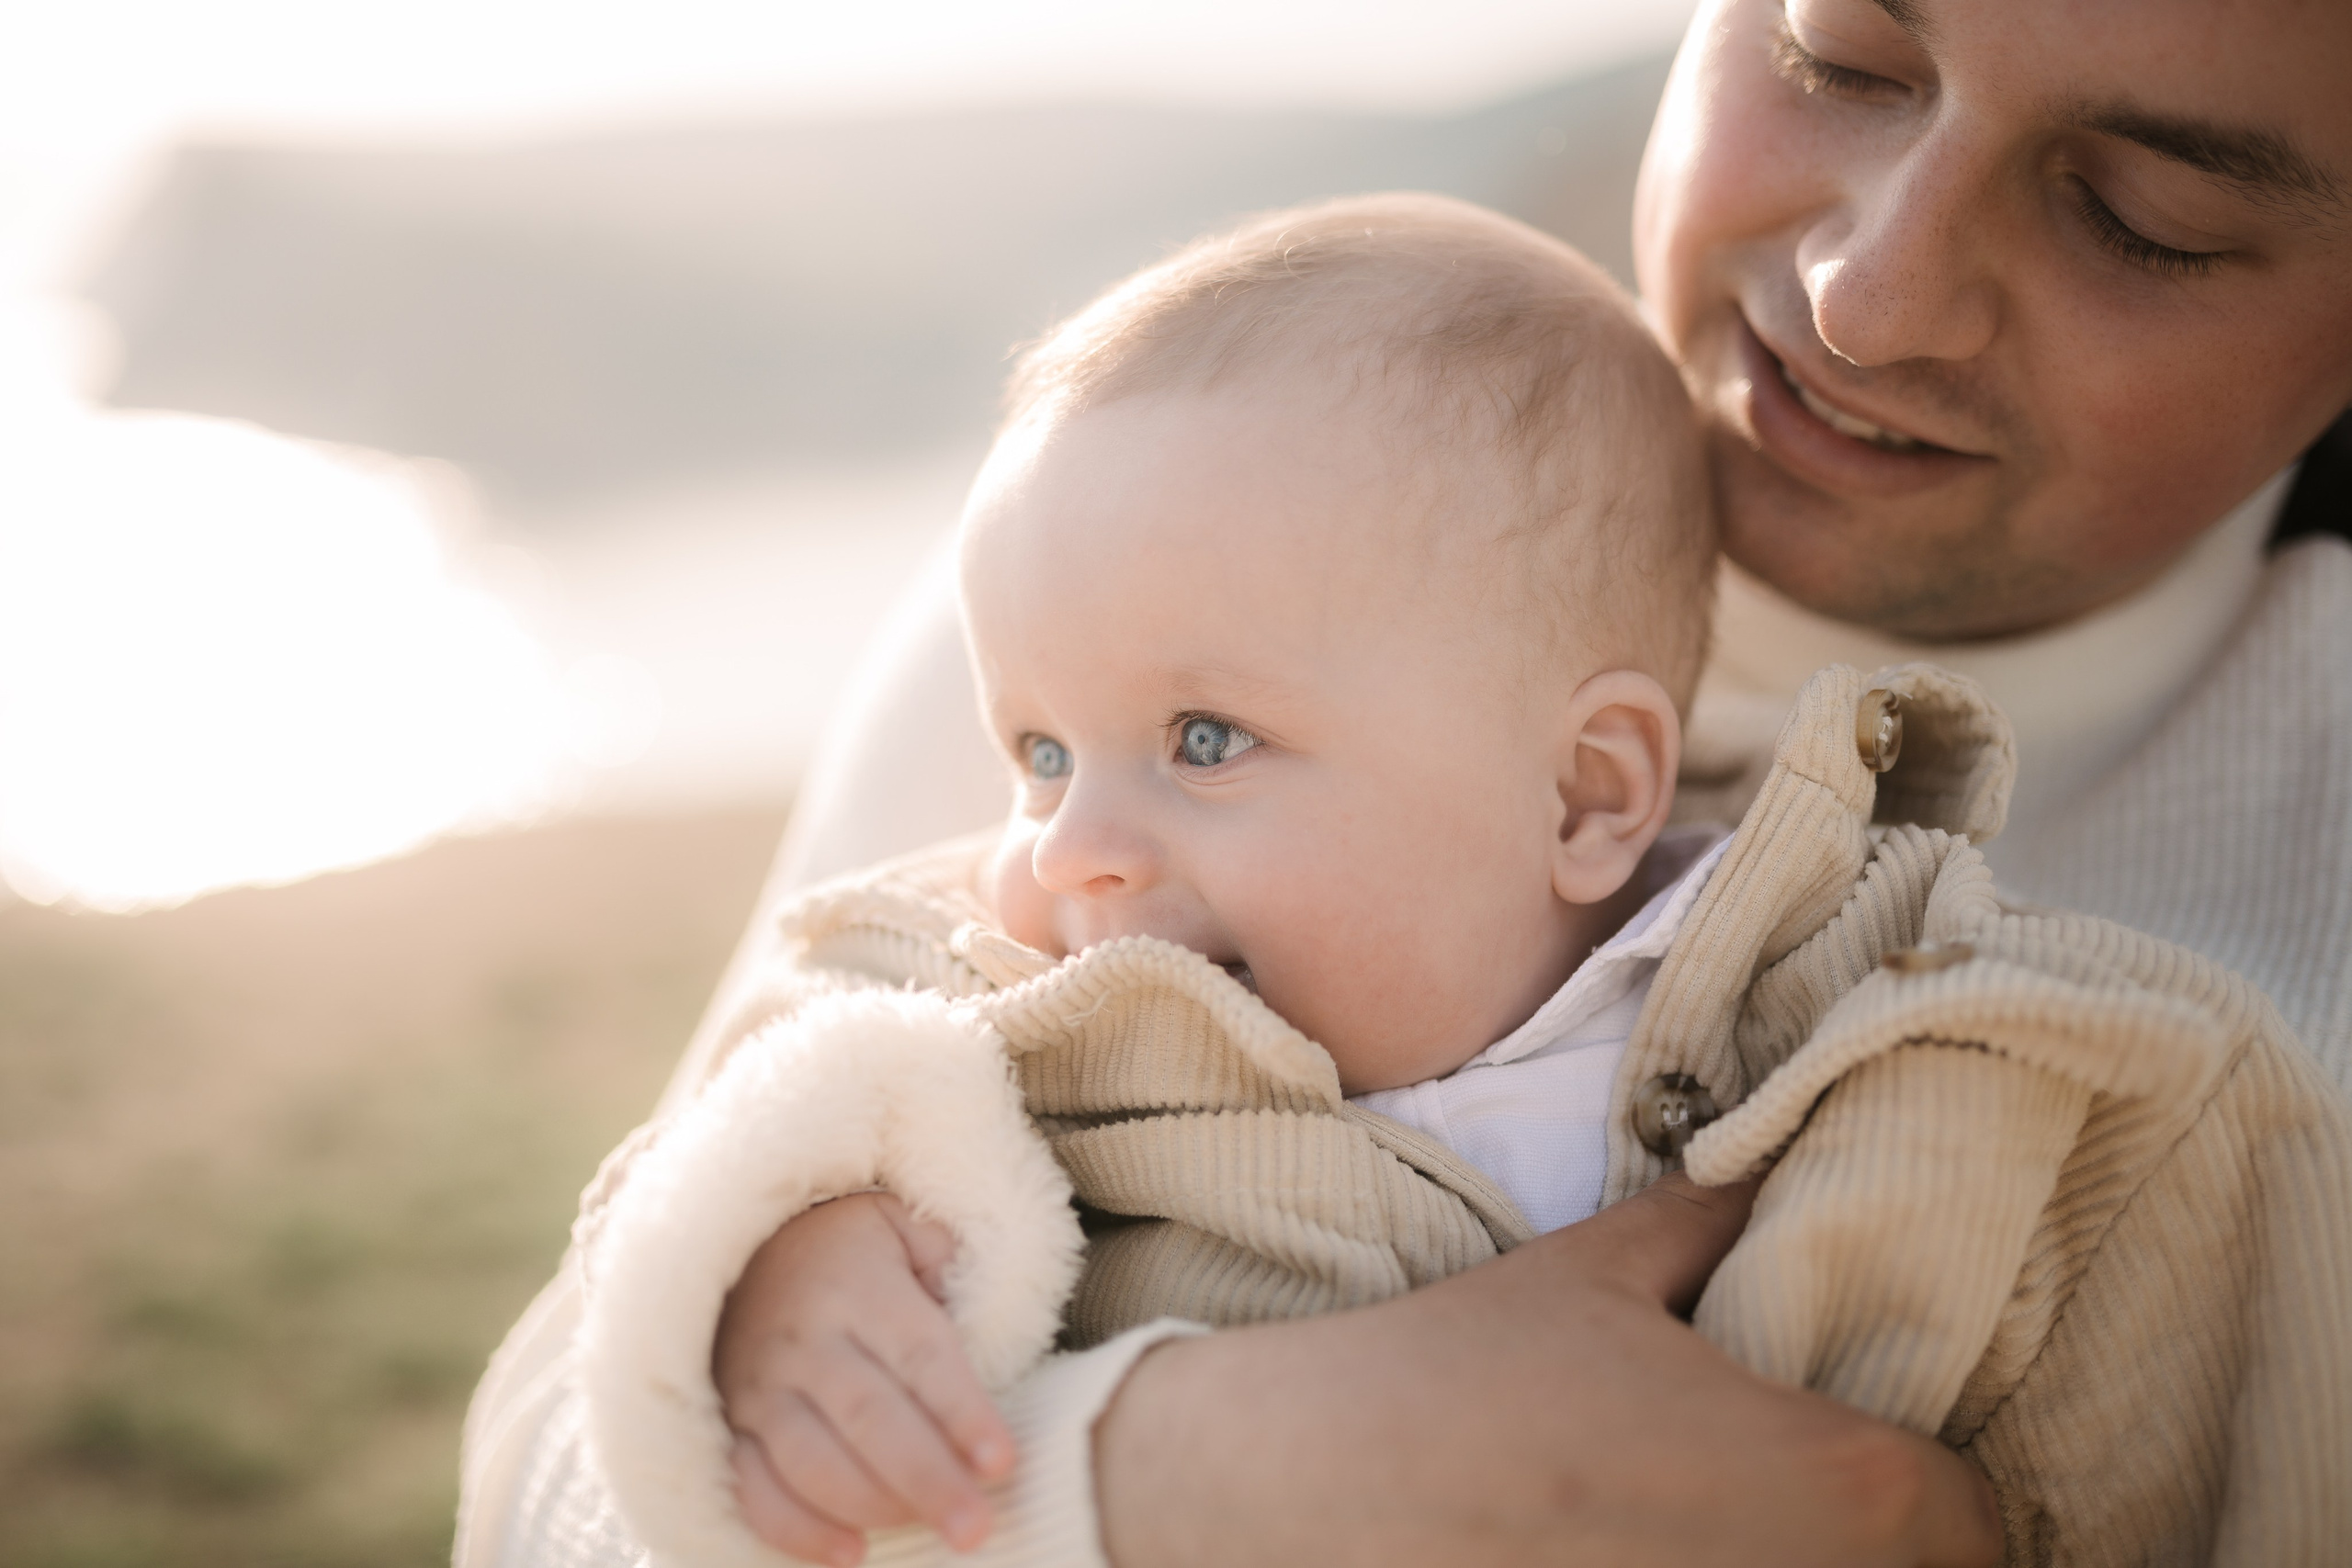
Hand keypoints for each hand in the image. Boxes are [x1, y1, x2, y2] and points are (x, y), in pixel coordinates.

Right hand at [714, 1192, 1015, 1565]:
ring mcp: (761, 1387)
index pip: (920, 1354)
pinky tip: (850, 1553)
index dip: (961, 1411)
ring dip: (873, 1507)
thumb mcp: (901, 1225)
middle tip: (975, 1527)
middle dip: (926, 1478)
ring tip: (934, 1532)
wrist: (740, 1247)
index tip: (1002, 1463)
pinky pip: (753, 1489)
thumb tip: (986, 1320)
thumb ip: (949, 1261)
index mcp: (859, 1287)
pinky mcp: (731, 1426)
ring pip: (812, 1461)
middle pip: (870, 1418)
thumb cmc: (847, 1248)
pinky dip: (797, 1529)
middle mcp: (807, 1341)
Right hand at [1095, 1174, 2001, 1567]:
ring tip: (1741, 1525)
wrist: (1310, 1492)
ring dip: (1823, 1561)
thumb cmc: (1457, 1377)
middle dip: (1899, 1540)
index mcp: (1829, 1477)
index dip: (1948, 1487)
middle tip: (1811, 1494)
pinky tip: (1660, 1550)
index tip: (1894, 1459)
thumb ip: (1710, 1217)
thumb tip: (1774, 1165)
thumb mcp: (1595, 1272)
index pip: (1978, 1518)